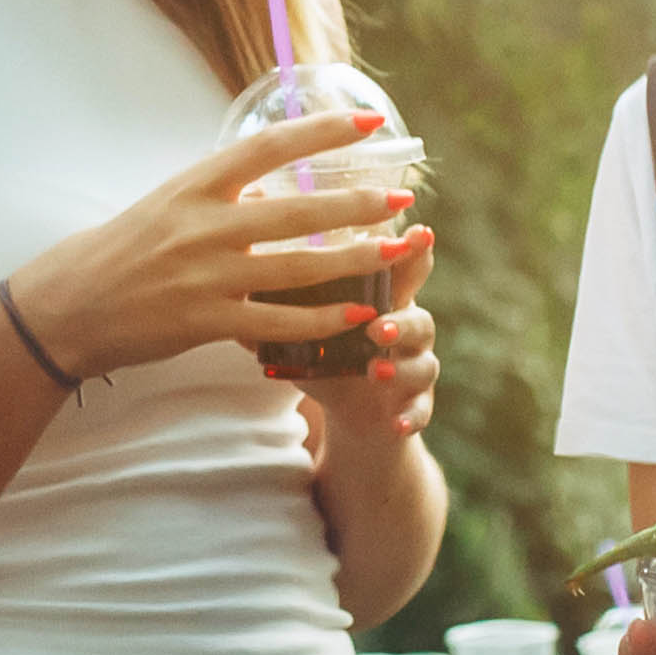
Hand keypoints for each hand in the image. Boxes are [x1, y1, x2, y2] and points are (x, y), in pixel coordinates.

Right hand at [4, 110, 410, 383]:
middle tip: (402, 196)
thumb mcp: (169, 204)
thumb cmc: (123, 250)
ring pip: (299, 267)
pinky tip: (359, 314)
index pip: (271, 146)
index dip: (324, 130)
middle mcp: (205, 225)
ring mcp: (207, 276)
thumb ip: (223, 194)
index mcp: (196, 185)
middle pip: (299, 210)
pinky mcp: (206, 322)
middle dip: (358, 203)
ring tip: (397, 250)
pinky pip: (278, 321)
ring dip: (356, 259)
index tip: (370, 120)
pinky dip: (323, 320)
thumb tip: (271, 186)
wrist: (70, 305)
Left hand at [287, 231, 440, 444]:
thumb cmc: (333, 355)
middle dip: (402, 320)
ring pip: (422, 364)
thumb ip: (283, 304)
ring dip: (401, 367)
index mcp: (384, 302)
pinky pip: (419, 410)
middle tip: (377, 325)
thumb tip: (232, 280)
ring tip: (377, 371)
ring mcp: (415, 367)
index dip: (413, 251)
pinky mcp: (415, 404)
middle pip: (419, 317)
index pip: (403, 271)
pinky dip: (411, 417)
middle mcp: (407, 329)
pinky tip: (398, 423)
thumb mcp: (310, 328)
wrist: (360, 411)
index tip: (417, 231)